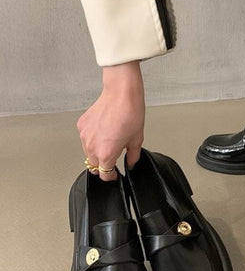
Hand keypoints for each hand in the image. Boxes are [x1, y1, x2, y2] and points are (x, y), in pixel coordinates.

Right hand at [77, 61, 144, 180]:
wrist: (121, 94)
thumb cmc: (130, 114)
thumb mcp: (137, 140)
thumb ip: (132, 156)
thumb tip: (131, 163)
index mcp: (106, 153)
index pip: (104, 175)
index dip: (111, 176)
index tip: (114, 174)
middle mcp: (92, 146)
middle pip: (94, 165)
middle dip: (103, 165)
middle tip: (113, 158)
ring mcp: (84, 135)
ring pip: (88, 152)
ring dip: (96, 152)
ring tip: (109, 142)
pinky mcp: (81, 125)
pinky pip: (85, 138)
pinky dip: (92, 138)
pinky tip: (103, 131)